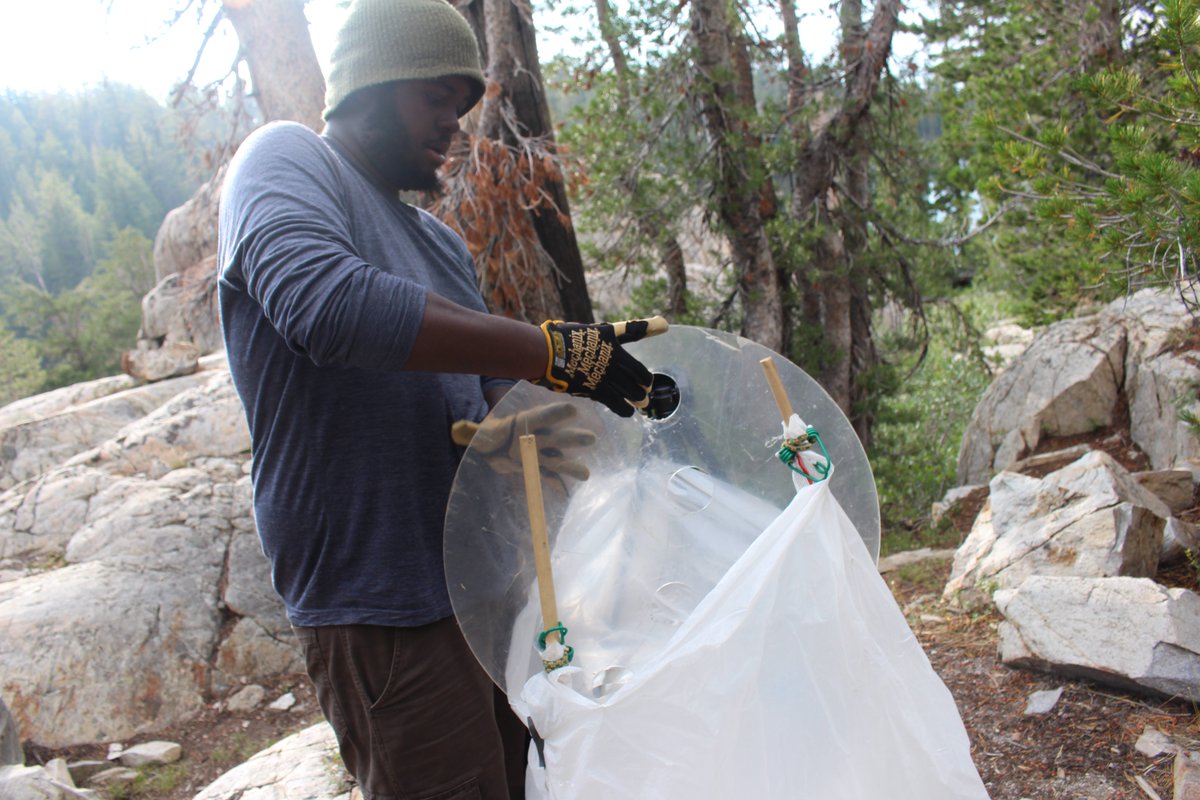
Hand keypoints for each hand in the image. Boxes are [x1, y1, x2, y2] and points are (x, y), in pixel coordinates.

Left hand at [451, 402, 595, 481]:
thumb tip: (456, 427)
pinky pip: (549, 477)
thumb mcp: (480, 433)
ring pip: (557, 459)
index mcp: (525, 423)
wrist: (494, 446)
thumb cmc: (490, 435)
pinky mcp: (537, 469)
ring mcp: (540, 455)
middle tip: (591, 438)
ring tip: (585, 474)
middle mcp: (537, 438)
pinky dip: (556, 485)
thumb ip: (471, 431)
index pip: (541, 417)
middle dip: (572, 439)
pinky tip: (566, 493)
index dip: (555, 414)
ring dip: (571, 466)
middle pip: (555, 438)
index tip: (572, 410)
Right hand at [533, 317, 667, 416]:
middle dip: (643, 388)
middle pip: (638, 380)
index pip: (639, 368)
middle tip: (644, 393)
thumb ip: (627, 330)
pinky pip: (616, 404)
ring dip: (637, 399)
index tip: (647, 380)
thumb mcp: (601, 330)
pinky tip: (627, 411)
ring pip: (631, 393)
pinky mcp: (595, 390)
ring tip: (639, 403)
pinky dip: (624, 409)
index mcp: (615, 348)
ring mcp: (605, 377)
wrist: (549, 352)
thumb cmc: (571, 337)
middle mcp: (614, 364)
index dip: (645, 377)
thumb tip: (662, 323)